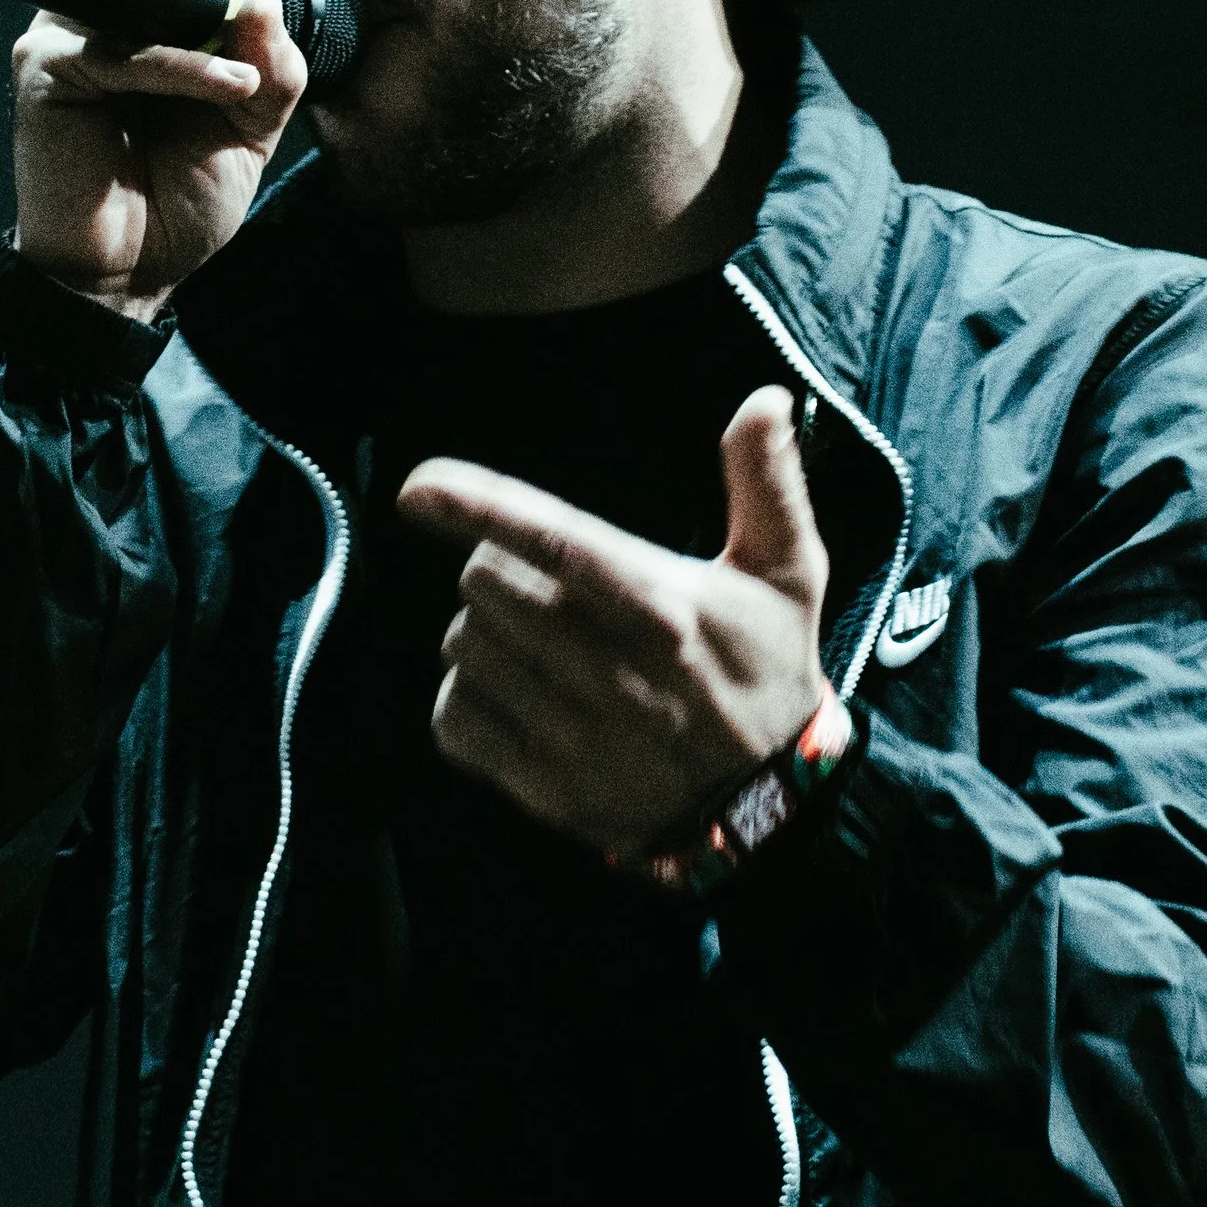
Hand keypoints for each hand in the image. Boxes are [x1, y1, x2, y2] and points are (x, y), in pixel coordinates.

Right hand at [10, 0, 307, 318]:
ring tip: (258, 4)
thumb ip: (270, 63)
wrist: (130, 272)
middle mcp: (100, 12)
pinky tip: (233, 84)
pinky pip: (122, 53)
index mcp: (147, 14)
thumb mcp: (251, 123)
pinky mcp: (47, 73)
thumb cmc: (178, 195)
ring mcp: (66, 36)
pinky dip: (185, 66)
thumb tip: (265, 0)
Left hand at [396, 386, 831, 882]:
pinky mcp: (543, 786)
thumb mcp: (788, 573)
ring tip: (534, 641)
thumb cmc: (766, 670)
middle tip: (542, 585)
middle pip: (486, 584)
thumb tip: (766, 399)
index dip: (478, 505)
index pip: (555, 538)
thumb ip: (768, 481)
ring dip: (483, 633)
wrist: (767, 807)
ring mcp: (573, 733)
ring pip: (465, 647)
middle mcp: (611, 669)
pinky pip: (453, 721)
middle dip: (496, 569)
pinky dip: (465, 699)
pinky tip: (511, 692)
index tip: (418, 487)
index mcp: (662, 604)